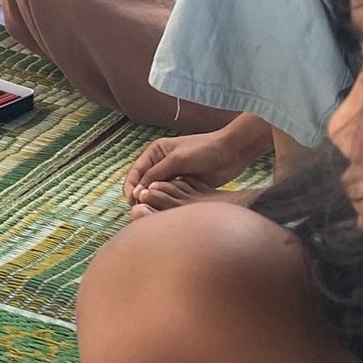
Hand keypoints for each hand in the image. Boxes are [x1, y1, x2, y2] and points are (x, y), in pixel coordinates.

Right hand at [123, 125, 263, 212]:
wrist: (232, 152)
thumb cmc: (204, 150)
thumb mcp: (177, 160)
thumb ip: (156, 174)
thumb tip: (138, 191)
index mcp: (155, 152)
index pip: (136, 172)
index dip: (131, 187)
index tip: (132, 201)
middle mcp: (161, 164)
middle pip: (143, 184)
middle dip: (140, 197)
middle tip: (140, 210)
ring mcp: (172, 176)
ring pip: (156, 192)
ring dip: (153, 202)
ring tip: (151, 213)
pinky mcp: (184, 186)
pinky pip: (170, 197)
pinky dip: (165, 204)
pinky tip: (165, 212)